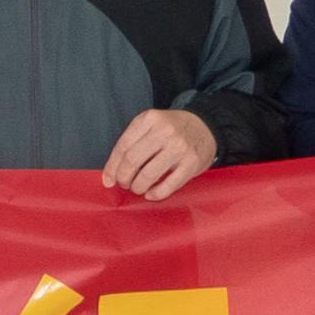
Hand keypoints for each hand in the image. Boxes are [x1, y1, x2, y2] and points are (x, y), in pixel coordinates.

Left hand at [105, 108, 220, 201]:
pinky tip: (150, 194)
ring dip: (138, 186)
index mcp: (149, 119)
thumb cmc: (172, 129)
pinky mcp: (192, 163)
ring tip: (137, 188)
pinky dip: (156, 193)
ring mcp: (180, 147)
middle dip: (124, 177)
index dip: (112, 167)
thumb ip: (132, 143)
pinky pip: (169, 184)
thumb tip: (110, 175)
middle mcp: (165, 131)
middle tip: (125, 184)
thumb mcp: (151, 125)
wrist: (206, 127)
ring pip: (148, 174)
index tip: (108, 180)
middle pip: (132, 160)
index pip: (123, 146)